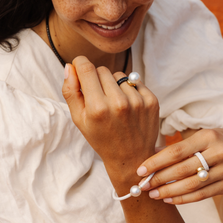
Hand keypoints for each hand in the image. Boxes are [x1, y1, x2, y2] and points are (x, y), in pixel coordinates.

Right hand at [62, 57, 158, 175]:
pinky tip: (128, 106)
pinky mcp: (152, 101)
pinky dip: (129, 90)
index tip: (80, 68)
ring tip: (114, 104)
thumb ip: (71, 92)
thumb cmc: (102, 139)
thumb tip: (70, 66)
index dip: (80, 64)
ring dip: (114, 85)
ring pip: (119, 75)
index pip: (86, 68)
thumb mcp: (80, 121)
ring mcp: (138, 101)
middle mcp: (119, 102)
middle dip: (97, 78)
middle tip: (98, 97)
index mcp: (98, 108)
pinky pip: (135, 82)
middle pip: (102, 70)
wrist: (132, 158)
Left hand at [137, 129, 222, 203]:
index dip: (156, 162)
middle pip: (182, 169)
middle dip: (159, 179)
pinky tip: (169, 200)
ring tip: (153, 195)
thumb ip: (178, 147)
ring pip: (191, 185)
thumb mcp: (200, 137)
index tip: (140, 170)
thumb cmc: (215, 142)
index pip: (176, 151)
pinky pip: (201, 195)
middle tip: (143, 185)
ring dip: (169, 192)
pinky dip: (183, 199)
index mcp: (208, 136)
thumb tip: (149, 156)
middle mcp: (219, 153)